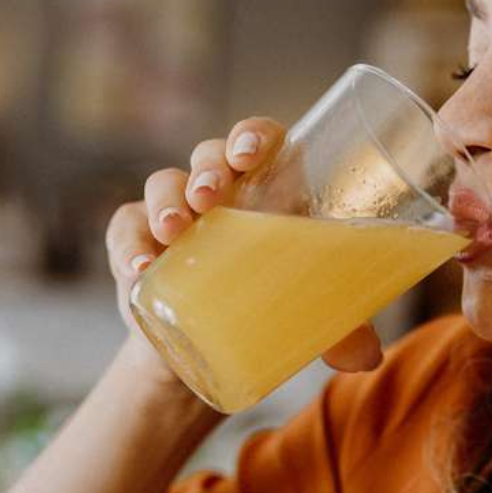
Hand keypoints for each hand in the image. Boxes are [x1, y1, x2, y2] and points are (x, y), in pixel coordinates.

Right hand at [105, 117, 384, 386]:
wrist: (205, 351)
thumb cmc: (268, 307)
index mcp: (265, 192)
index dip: (252, 135)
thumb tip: (366, 357)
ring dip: (167, 200)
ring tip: (176, 230)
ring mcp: (175, 215)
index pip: (258, 141)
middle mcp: (218, 193)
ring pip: (164, 183)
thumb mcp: (308, 315)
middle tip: (211, 197)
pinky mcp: (139, 244)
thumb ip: (340, 330)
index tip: (250, 154)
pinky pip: (126, 227)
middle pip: (208, 155)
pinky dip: (129, 243)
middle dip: (208, 167)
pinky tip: (140, 266)